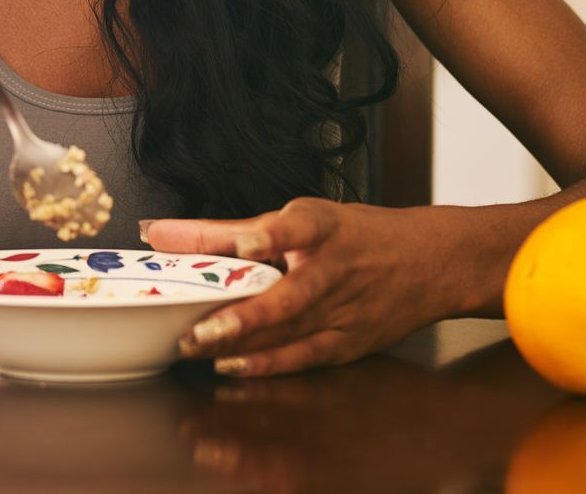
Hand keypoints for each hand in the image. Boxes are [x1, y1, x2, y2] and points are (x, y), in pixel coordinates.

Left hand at [146, 198, 449, 376]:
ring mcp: (344, 310)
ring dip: (244, 342)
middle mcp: (334, 269)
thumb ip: (224, 231)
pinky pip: (305, 356)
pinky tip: (233, 366)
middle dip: (242, 314)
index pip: (297, 226)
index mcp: (323, 227)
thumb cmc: (353, 236)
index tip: (249, 239)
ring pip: (291, 330)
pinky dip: (269, 364)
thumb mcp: (296, 219)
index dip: (272, 233)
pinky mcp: (348, 342)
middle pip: (288, 293)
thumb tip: (156, 233)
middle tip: (194, 327)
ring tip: (199, 346)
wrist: (429, 262)